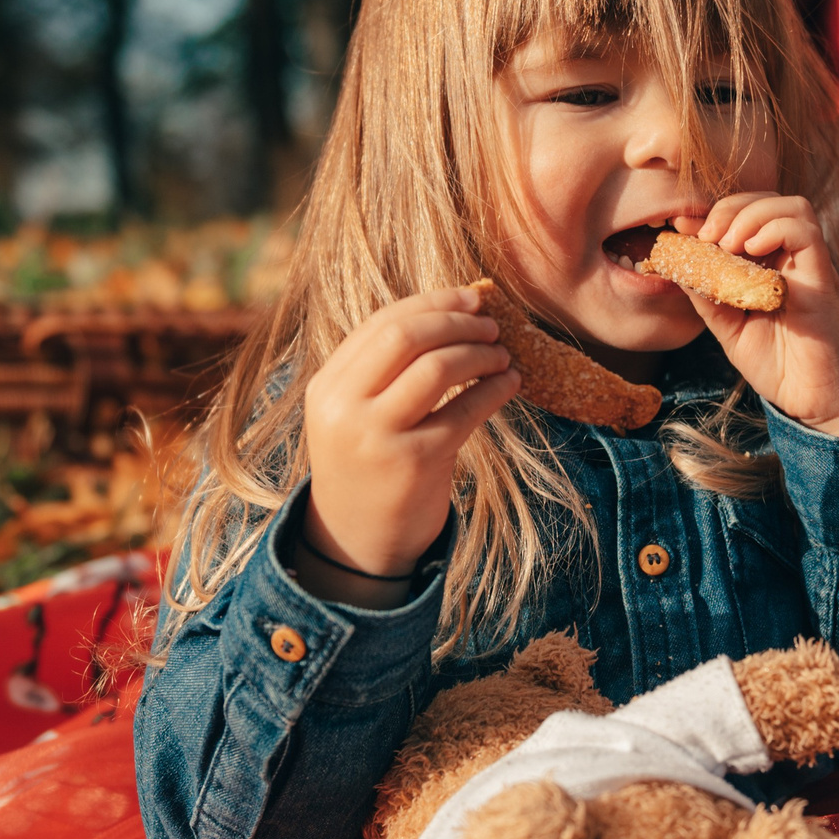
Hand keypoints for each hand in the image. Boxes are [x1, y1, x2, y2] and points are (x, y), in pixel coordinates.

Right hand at [296, 286, 518, 607]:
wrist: (357, 541)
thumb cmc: (368, 465)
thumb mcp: (355, 414)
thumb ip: (384, 369)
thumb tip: (450, 311)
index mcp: (327, 387)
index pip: (383, 323)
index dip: (433, 303)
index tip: (469, 296)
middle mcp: (346, 408)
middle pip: (407, 336)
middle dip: (458, 321)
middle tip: (491, 324)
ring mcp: (379, 436)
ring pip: (438, 368)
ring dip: (480, 354)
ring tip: (502, 355)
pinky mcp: (416, 463)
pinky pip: (465, 411)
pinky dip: (495, 390)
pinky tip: (510, 383)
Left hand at [680, 193, 838, 442]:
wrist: (812, 402)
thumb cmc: (777, 365)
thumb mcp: (729, 327)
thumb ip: (707, 295)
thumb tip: (677, 264)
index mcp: (769, 265)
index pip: (745, 216)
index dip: (712, 213)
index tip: (681, 224)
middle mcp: (792, 259)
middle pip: (767, 201)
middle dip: (729, 208)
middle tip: (706, 235)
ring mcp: (810, 266)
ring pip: (791, 206)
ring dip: (751, 214)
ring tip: (727, 244)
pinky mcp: (823, 278)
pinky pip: (807, 232)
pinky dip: (775, 229)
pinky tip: (750, 250)